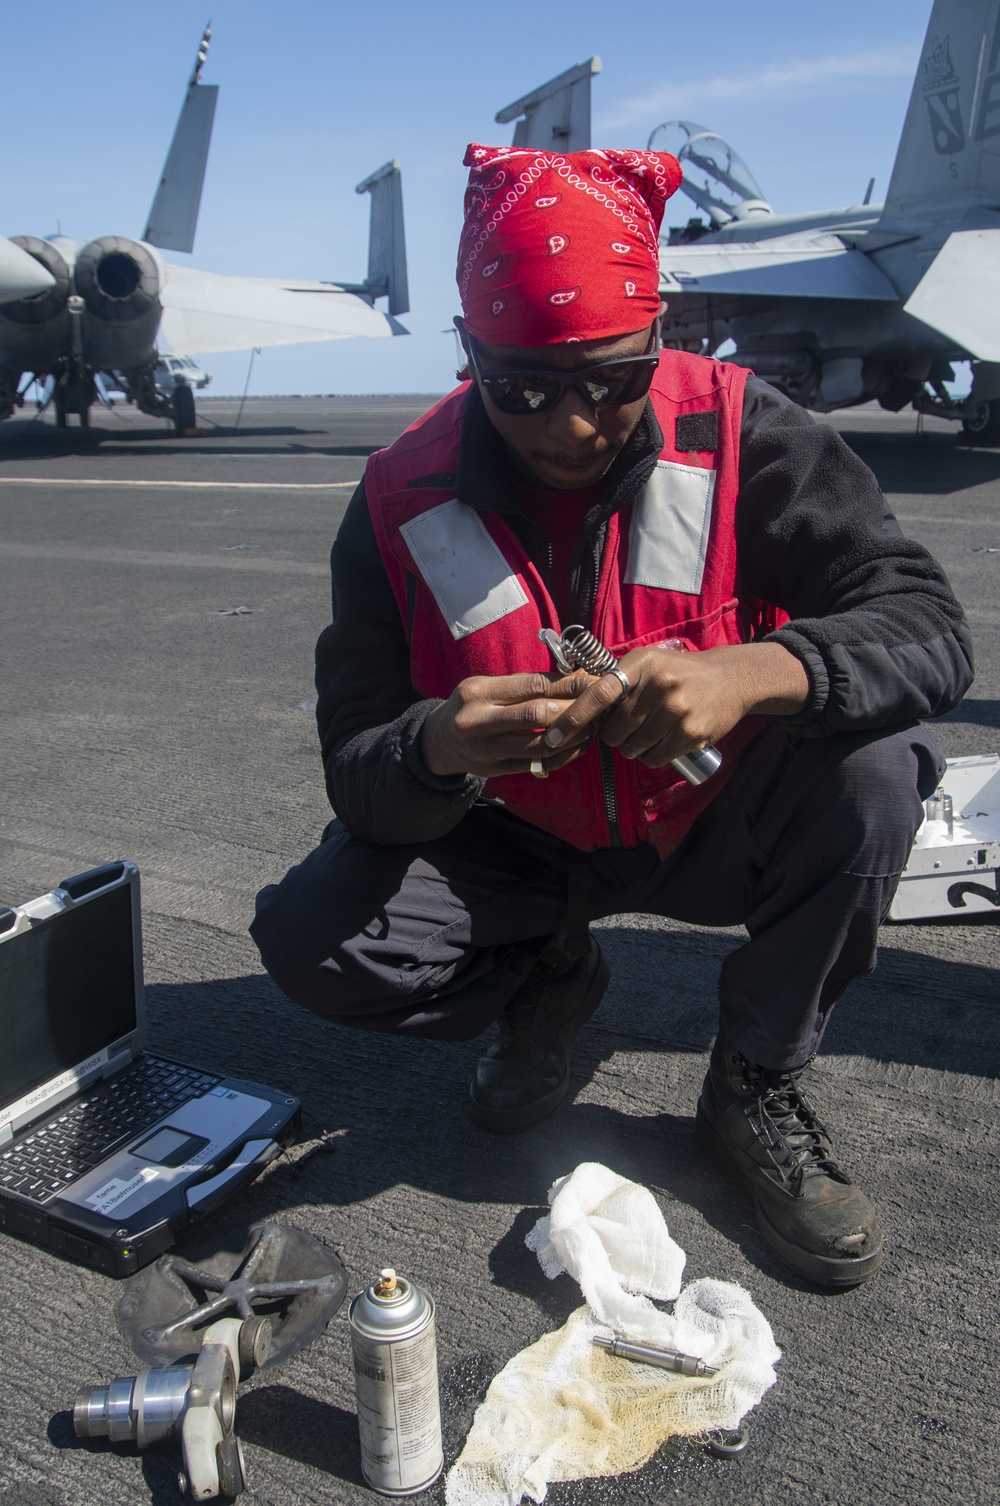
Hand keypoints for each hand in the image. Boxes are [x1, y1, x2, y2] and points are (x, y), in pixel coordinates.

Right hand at [421, 669, 596, 778]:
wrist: (440, 741)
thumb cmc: (473, 705)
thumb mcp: (488, 686)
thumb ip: (524, 684)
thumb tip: (574, 675)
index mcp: (478, 692)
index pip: (532, 685)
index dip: (568, 683)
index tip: (593, 681)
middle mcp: (479, 722)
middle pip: (537, 714)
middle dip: (574, 709)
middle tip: (599, 705)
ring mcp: (487, 750)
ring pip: (541, 744)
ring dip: (573, 736)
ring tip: (593, 726)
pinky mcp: (496, 770)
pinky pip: (537, 764)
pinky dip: (563, 755)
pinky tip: (577, 746)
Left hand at [542, 642, 809, 768]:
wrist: (731, 679)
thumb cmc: (680, 672)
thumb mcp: (649, 661)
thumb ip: (616, 677)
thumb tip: (574, 700)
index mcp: (641, 664)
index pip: (599, 693)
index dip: (574, 717)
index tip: (552, 737)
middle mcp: (659, 685)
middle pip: (615, 730)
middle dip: (615, 736)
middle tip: (629, 727)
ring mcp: (677, 710)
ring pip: (634, 748)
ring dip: (633, 749)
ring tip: (648, 734)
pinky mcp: (692, 732)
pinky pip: (655, 758)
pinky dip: (652, 757)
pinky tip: (661, 744)